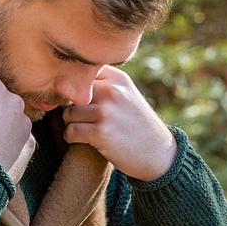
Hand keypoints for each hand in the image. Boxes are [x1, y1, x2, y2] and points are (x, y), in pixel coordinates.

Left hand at [62, 66, 176, 180]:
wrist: (158, 153)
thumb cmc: (137, 125)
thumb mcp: (127, 95)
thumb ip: (105, 85)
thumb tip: (68, 80)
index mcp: (118, 79)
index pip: (82, 72)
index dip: (75, 87)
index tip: (78, 100)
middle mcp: (112, 91)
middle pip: (72, 93)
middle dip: (70, 107)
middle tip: (77, 118)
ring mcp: (106, 112)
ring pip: (68, 113)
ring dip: (70, 124)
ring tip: (80, 130)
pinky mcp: (101, 133)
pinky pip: (71, 131)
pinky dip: (70, 137)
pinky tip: (78, 140)